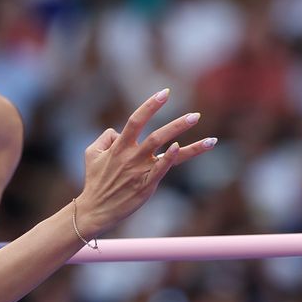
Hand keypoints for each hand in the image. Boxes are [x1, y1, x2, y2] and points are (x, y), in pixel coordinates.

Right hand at [75, 88, 216, 236]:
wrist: (94, 209)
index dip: (151, 105)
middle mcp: (131, 157)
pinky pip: (161, 170)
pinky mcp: (146, 186)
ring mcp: (140, 171)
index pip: (135, 120)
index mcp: (118, 147)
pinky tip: (181, 149)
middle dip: (178, 125)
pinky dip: (171, 158)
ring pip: (165, 151)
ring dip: (189, 144)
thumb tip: (118, 131)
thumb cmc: (94, 181)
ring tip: (211, 138)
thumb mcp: (91, 154)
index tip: (165, 92)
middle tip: (196, 116)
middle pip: (157, 135)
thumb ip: (105, 138)